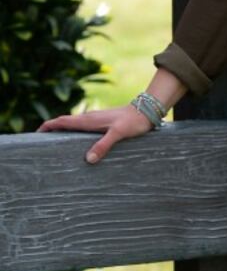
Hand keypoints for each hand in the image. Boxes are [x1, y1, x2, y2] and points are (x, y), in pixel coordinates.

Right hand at [35, 104, 155, 163]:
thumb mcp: (118, 134)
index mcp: (89, 120)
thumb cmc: (133, 121)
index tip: (36, 134)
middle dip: (51, 130)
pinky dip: (74, 133)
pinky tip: (78, 144)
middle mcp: (89, 118)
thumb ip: (104, 145)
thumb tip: (88, 159)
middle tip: (41, 143)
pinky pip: (82, 128)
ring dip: (62, 132)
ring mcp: (95, 120)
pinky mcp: (102, 123)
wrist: (147, 110)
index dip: (47, 126)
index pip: (62, 121)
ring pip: (73, 125)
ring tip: (55, 145)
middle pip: (64, 123)